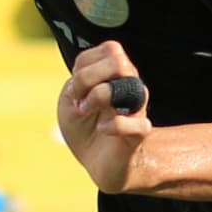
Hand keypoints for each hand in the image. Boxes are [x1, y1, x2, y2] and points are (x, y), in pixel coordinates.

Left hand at [57, 41, 153, 193]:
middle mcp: (130, 86)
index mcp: (116, 74)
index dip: (85, 67)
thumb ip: (80, 81)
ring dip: (98, 97)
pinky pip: (137, 123)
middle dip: (87, 78)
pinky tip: (102, 129)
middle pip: (118, 60)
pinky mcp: (139, 133)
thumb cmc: (84, 127)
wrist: (97, 162)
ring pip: (127, 85)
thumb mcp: (71, 99)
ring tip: (87, 111)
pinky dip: (115, 125)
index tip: (76, 90)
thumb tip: (99, 82)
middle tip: (81, 100)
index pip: (109, 50)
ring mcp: (137, 109)